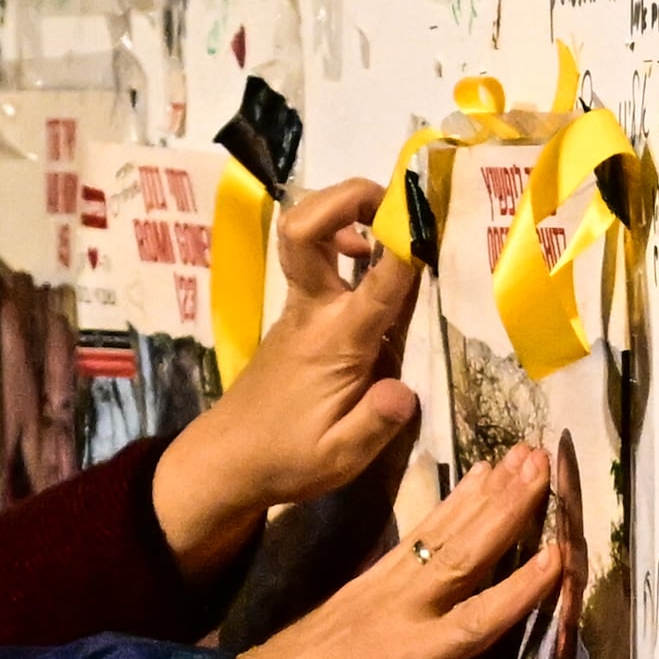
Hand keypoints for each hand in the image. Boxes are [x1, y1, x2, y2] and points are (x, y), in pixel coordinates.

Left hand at [149, 179, 424, 578]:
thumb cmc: (286, 459)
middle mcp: (313, 312)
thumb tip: (406, 391)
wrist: (227, 460)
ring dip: (341, 213)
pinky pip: (314, 261)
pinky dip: (339, 240)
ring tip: (384, 225)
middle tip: (393, 201)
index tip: (431, 222)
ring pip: (304, 235)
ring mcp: (299, 310)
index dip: (405, 246)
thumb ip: (374, 422)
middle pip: (306, 228)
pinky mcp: (296, 317)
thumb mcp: (339, 458)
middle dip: (348, 198)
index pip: (378, 281)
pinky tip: (365, 261)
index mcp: (334, 342)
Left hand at [203, 445, 563, 658]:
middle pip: (460, 555)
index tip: (560, 553)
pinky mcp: (363, 583)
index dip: (519, 589)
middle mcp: (395, 616)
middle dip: (506, 509)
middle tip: (544, 465)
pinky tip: (473, 479)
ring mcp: (377, 592)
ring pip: (439, 535)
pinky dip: (447, 504)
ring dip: (484, 493)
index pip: (475, 620)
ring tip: (523, 457)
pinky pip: (413, 537)